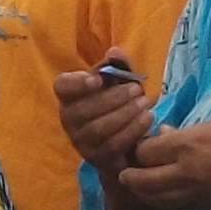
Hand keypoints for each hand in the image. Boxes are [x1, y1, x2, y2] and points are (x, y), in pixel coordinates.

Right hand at [54, 58, 155, 174]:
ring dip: (125, 113)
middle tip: (137, 89)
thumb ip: (116, 65)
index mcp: (69, 95)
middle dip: (114, 98)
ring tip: (145, 103)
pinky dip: (132, 130)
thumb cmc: (115, 103)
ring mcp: (80, 141)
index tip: (98, 79)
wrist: (122, 140)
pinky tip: (147, 118)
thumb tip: (115, 52)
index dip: (77, 83)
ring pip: (99, 128)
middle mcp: (68, 119)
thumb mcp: (116, 82)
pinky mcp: (96, 157)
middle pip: (84, 109)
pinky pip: (112, 145)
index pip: (62, 86)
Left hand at [121, 116, 210, 209]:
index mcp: (187, 146)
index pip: (144, 151)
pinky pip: (171, 207)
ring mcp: (193, 194)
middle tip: (128, 165)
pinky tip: (162, 191)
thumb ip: (186, 133)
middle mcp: (184, 174)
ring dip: (141, 191)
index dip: (139, 146)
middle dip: (129, 173)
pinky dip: (160, 200)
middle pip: (139, 181)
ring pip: (152, 199)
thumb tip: (164, 135)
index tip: (140, 140)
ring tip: (139, 180)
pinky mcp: (204, 207)